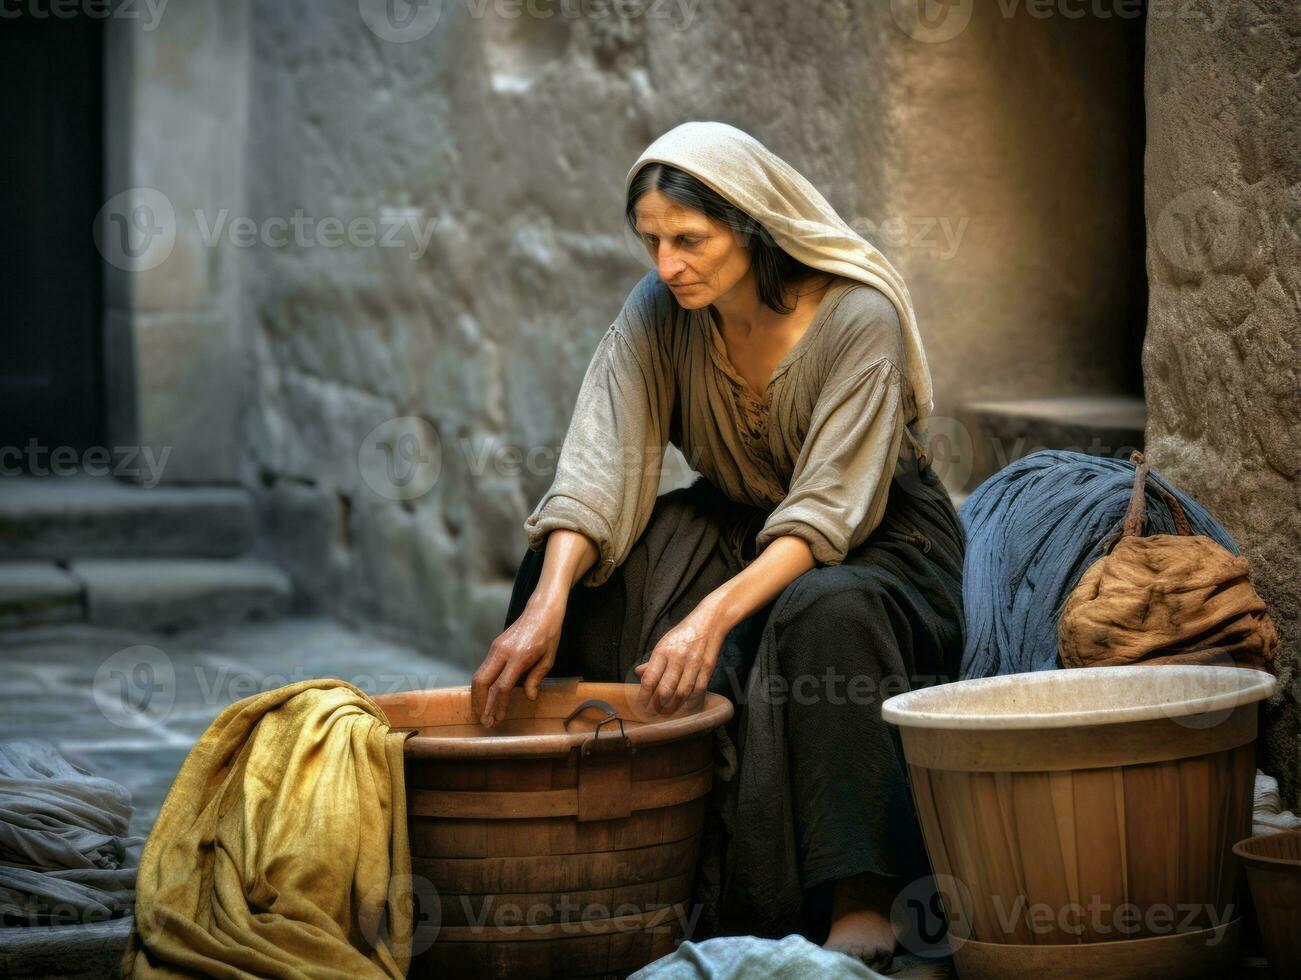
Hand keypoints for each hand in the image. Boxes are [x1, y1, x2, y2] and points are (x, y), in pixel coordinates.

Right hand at [472, 597, 563, 727]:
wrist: (541, 609)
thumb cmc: (549, 633)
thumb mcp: (549, 658)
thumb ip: (536, 678)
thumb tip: (529, 697)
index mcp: (518, 656)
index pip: (502, 686)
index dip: (498, 705)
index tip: (498, 718)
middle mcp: (502, 652)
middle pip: (482, 681)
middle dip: (480, 703)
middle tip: (484, 720)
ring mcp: (495, 648)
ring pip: (479, 675)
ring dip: (478, 695)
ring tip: (482, 712)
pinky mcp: (494, 646)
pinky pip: (483, 668)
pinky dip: (482, 684)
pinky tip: (485, 695)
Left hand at [633, 599, 726, 715]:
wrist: (709, 622)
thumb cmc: (684, 634)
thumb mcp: (664, 643)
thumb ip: (652, 661)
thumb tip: (638, 674)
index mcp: (663, 651)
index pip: (649, 679)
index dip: (643, 695)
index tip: (641, 704)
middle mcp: (678, 658)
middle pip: (665, 690)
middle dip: (657, 706)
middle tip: (653, 713)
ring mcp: (694, 664)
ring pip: (682, 693)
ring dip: (674, 706)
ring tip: (667, 712)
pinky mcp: (707, 668)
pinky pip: (698, 690)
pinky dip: (691, 700)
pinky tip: (685, 704)